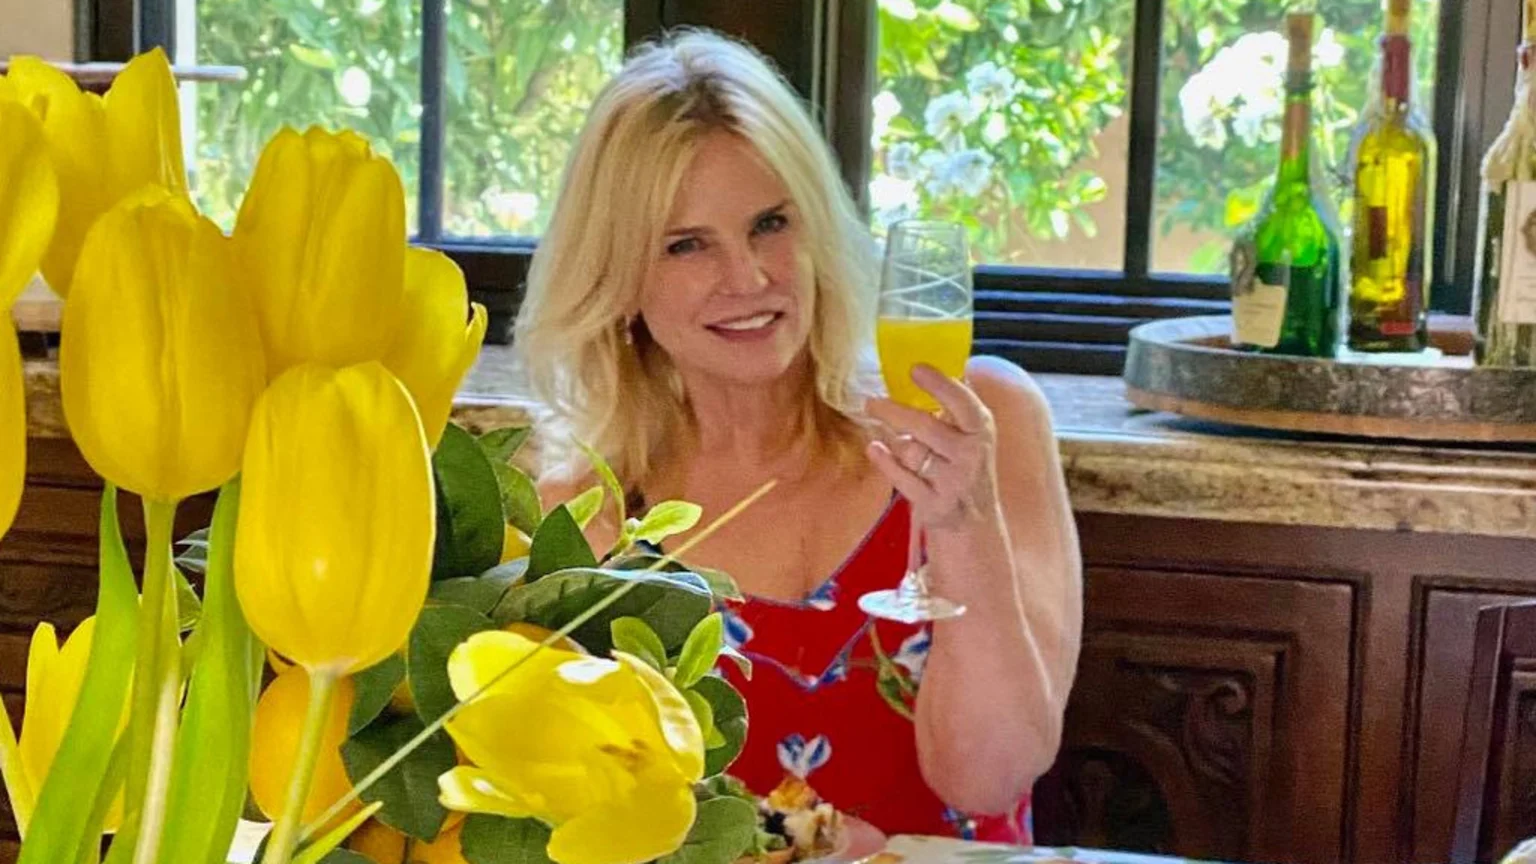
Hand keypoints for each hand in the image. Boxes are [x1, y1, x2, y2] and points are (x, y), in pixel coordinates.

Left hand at [866, 363, 999, 529]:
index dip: (939, 384)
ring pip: (911, 451)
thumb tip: (925, 366)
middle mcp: (970, 454)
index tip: (915, 368)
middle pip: (927, 426)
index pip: (962, 402)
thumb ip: (953, 407)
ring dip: (893, 439)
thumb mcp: (971, 436)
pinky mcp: (934, 504)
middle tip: (871, 402)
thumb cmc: (965, 468)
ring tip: (879, 425)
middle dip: (894, 412)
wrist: (975, 524)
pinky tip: (875, 448)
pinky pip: (902, 478)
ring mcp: (952, 481)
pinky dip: (885, 462)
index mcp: (980, 429)